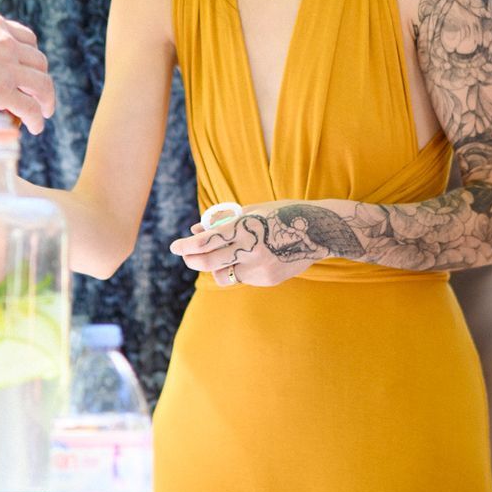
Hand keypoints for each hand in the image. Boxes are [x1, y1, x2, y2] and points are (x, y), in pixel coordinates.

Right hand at [0, 14, 55, 133]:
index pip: (26, 38)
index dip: (31, 56)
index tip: (29, 68)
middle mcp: (6, 42)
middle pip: (39, 61)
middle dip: (40, 77)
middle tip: (38, 92)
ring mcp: (6, 66)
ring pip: (42, 83)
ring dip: (47, 99)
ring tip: (45, 112)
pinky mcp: (1, 91)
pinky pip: (29, 107)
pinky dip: (37, 118)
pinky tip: (35, 127)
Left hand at [170, 203, 321, 288]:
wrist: (317, 230)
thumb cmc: (281, 214)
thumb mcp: (252, 211)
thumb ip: (223, 222)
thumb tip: (196, 229)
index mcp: (246, 227)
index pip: (208, 241)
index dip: (187, 245)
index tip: (174, 246)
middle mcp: (252, 249)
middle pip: (210, 262)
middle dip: (192, 259)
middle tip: (185, 256)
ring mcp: (261, 268)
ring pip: (223, 275)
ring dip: (212, 267)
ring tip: (209, 259)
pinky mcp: (268, 280)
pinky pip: (242, 278)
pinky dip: (236, 269)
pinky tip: (243, 260)